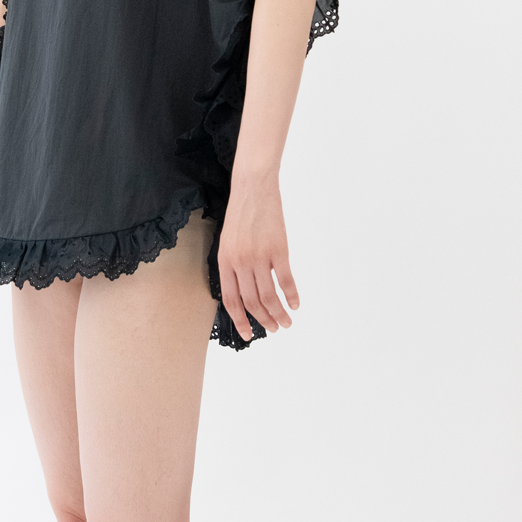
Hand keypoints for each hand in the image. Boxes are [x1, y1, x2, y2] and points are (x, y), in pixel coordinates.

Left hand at [218, 173, 299, 341]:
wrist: (252, 187)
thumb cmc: (241, 213)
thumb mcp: (228, 241)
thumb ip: (233, 266)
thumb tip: (244, 291)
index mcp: (225, 261)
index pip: (231, 300)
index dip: (240, 321)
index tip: (249, 334)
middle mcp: (240, 262)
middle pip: (252, 302)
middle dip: (264, 320)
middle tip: (275, 329)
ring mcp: (259, 256)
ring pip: (269, 296)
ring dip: (279, 313)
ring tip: (287, 323)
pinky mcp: (278, 249)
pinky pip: (286, 280)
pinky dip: (292, 295)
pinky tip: (296, 304)